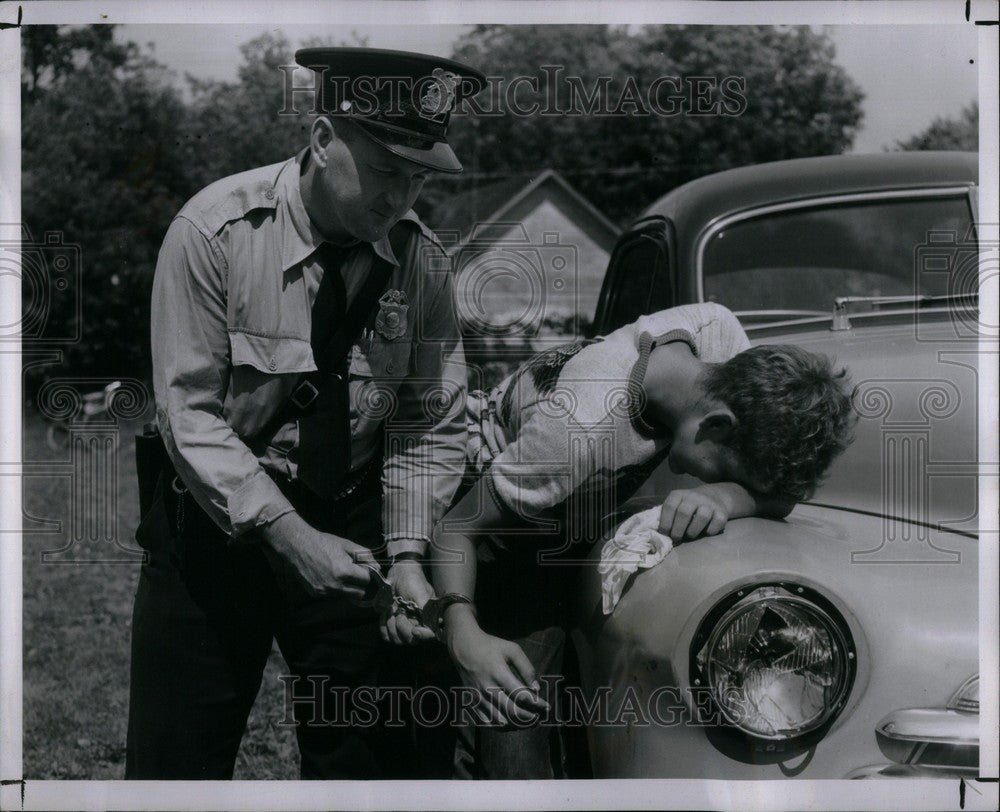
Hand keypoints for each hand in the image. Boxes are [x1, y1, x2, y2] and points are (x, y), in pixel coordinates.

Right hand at [259, 512, 375, 601]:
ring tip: (339, 572)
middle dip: (360, 584)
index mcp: (344, 572)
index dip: (366, 573)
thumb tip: (378, 567)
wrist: (298, 546)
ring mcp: (324, 591)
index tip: (363, 568)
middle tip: (354, 573)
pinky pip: (333, 595)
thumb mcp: (347, 545)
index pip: (366, 581)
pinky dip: (335, 588)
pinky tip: (328, 575)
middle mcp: (335, 585)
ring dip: (347, 587)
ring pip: (346, 595)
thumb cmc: (324, 543)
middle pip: (359, 593)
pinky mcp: (316, 594)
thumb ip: (365, 556)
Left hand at [381, 560, 435, 645]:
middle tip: (399, 610)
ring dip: (391, 623)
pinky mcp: (392, 625)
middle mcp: (417, 624)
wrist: (397, 574)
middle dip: (402, 625)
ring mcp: (404, 626)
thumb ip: (425, 608)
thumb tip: (434, 624)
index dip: (422, 636)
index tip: (414, 630)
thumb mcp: (420, 592)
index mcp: (428, 618)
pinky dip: (383, 624)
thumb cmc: (412, 580)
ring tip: (392, 608)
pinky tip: (386, 612)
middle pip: (410, 640)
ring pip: (396, 639)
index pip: (429, 635)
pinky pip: (386, 635)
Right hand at [446, 614, 549, 725]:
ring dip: (517, 725)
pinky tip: (511, 722)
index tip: (546, 706)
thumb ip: (526, 668)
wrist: (463, 647)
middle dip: (529, 718)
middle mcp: (488, 688)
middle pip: (512, 712)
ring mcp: (478, 698)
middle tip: (539, 717)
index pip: (521, 695)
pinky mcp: (472, 703)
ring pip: (501, 721)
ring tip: (528, 721)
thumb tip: (536, 689)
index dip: (536, 704)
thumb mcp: (512, 650)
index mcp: (499, 673)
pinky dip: (502, 726)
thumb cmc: (491, 646)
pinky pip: (488, 722)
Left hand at [658, 486, 729, 542]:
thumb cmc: (689, 507)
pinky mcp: (722, 512)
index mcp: (679, 495)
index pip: (669, 506)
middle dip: (678, 530)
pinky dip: (710, 530)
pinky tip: (706, 531)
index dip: (665, 522)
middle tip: (676, 539)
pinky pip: (717, 522)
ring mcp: (709, 503)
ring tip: (690, 535)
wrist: (714, 496)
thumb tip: (660, 535)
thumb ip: (668, 517)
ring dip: (693, 530)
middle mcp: (694, 496)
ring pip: (702, 516)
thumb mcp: (677, 506)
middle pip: (684, 512)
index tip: (664, 534)